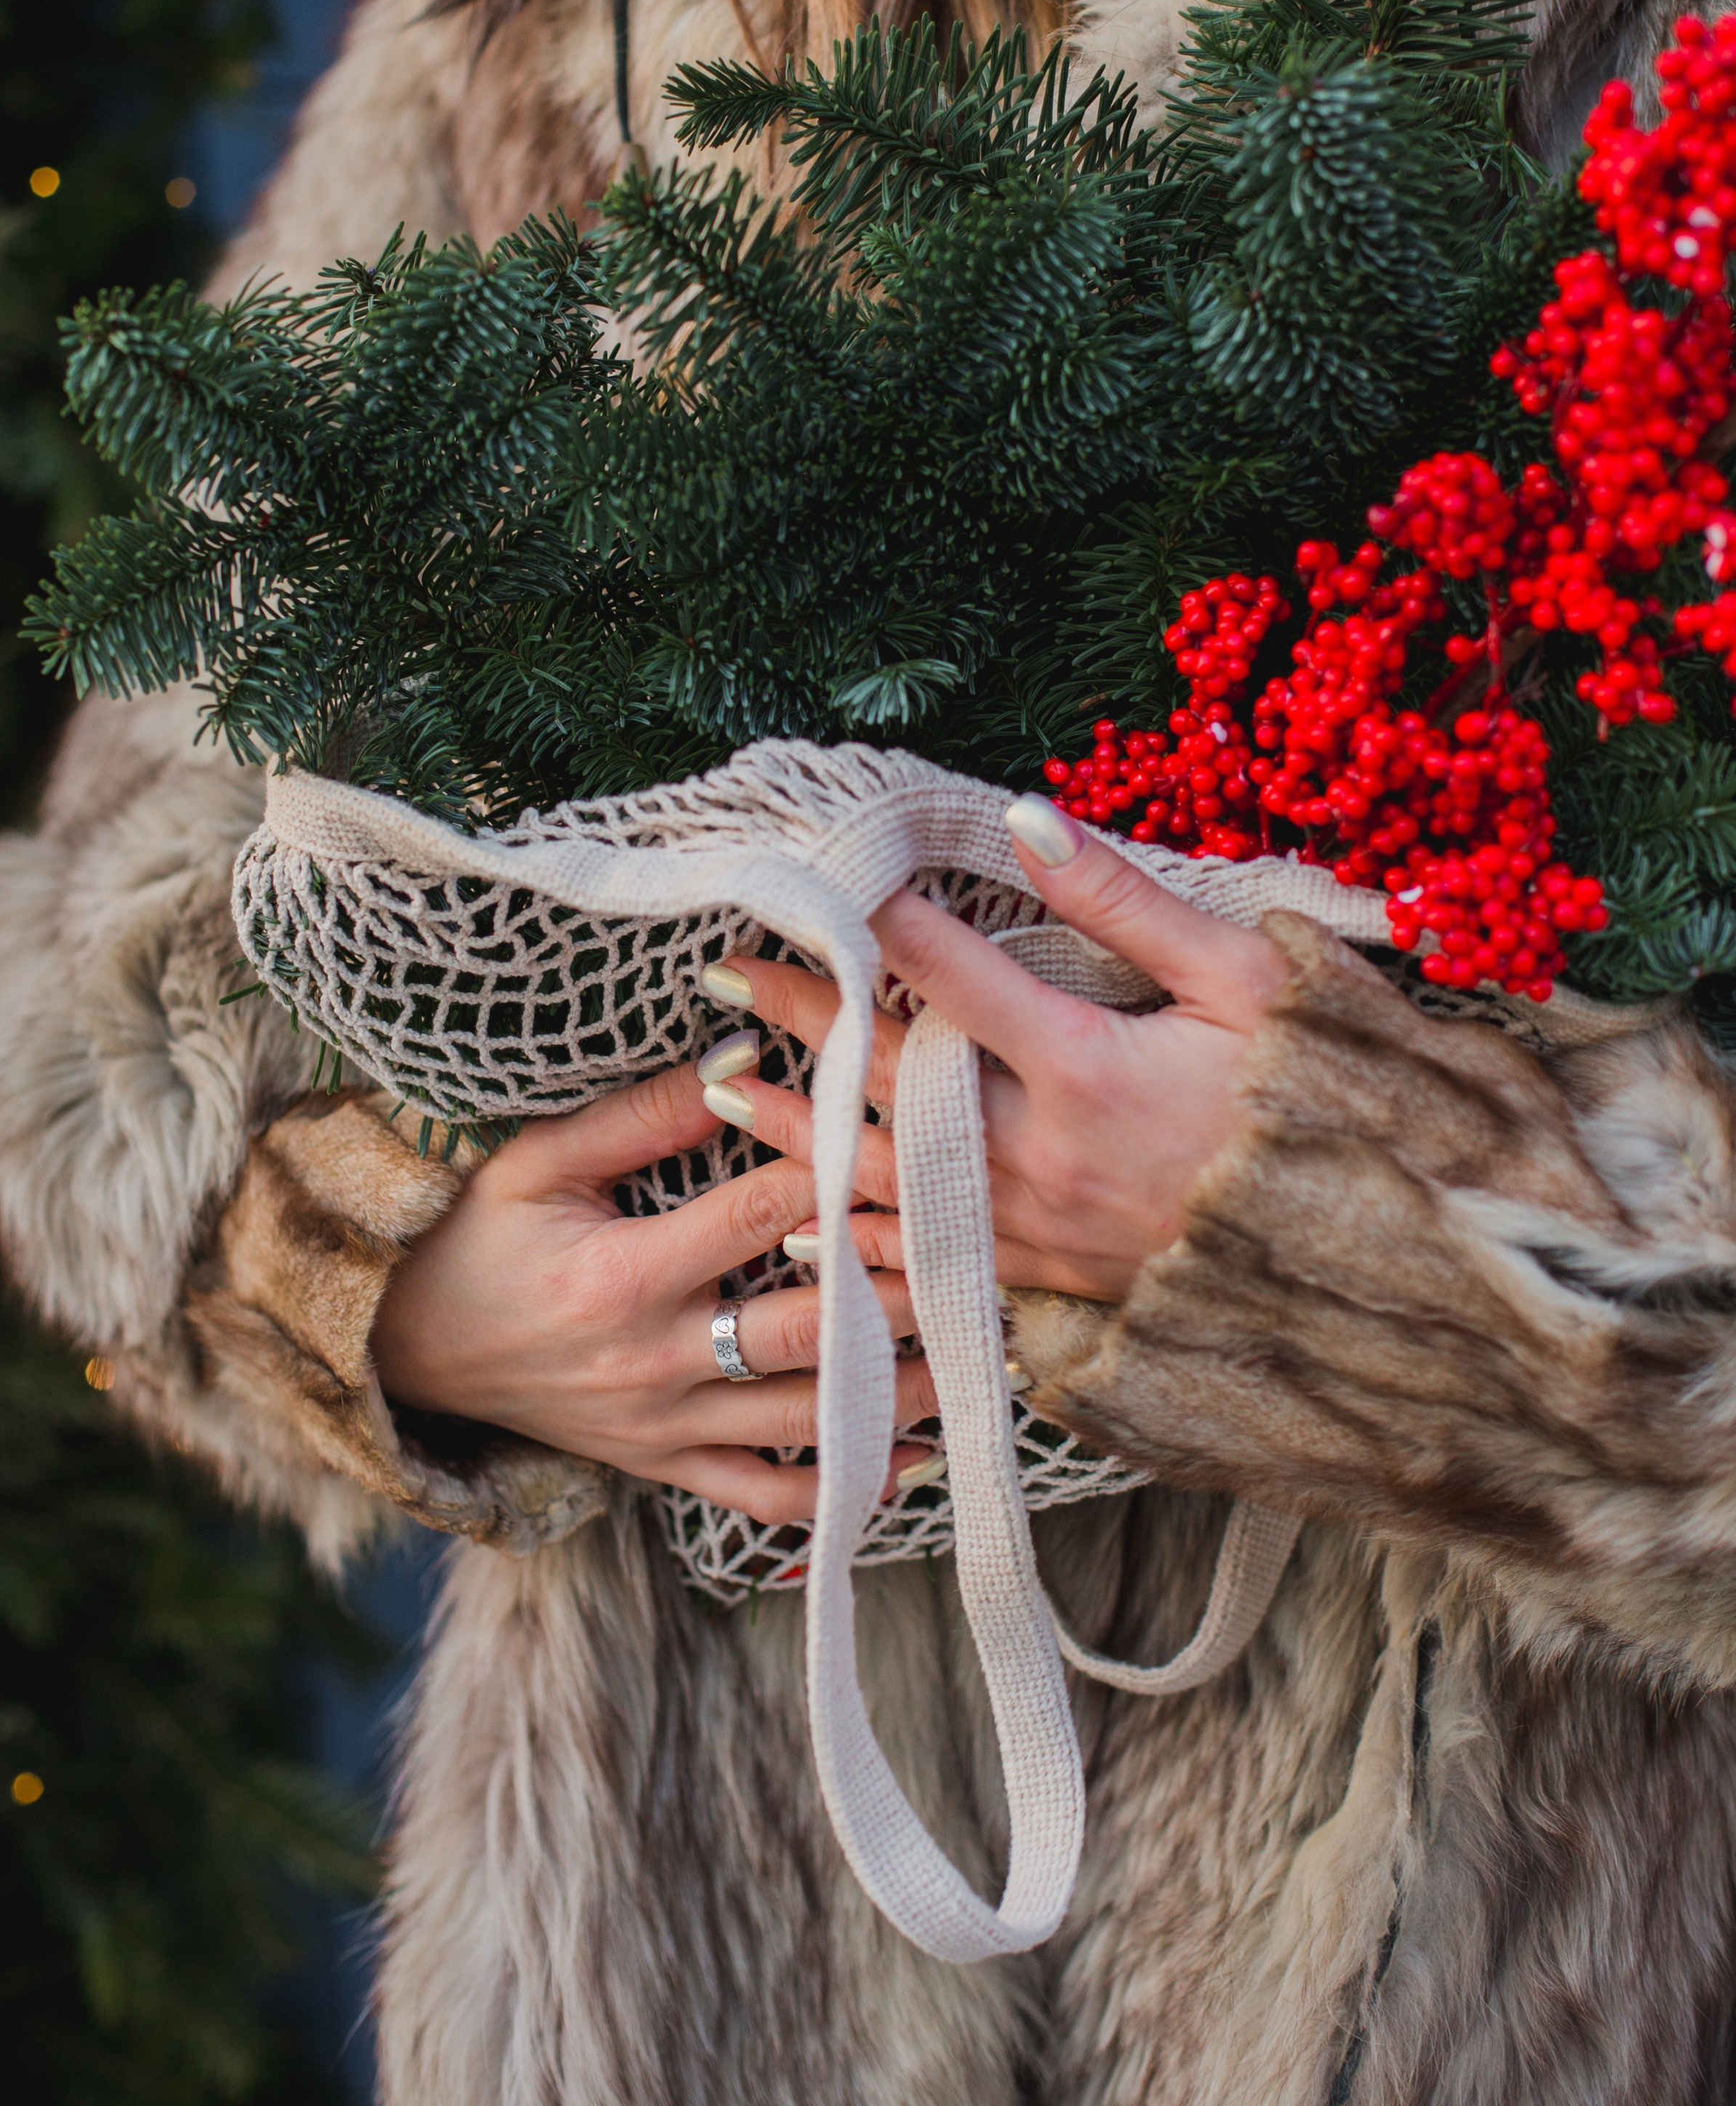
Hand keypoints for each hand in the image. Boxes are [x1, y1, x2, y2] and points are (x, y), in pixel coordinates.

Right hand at [370, 1065, 936, 1521]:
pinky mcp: (661, 1467)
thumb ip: (645, 1116)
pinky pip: (763, 1496)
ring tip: (977, 1351)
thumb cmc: (470, 1239)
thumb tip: (744, 1052)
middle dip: (899, 1292)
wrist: (401, 1349)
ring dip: (899, 1390)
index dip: (840, 1179)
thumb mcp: (536, 1161)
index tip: (910, 1149)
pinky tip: (909, 1461)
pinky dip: (841, 1490)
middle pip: (808, 1329)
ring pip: (806, 1420)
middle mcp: (651, 1362)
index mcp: (621, 1276)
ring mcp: (660, 1426)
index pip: (760, 1219)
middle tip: (983, 1259)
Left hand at [692, 797, 1287, 1303]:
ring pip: (887, 1180)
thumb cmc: (1327, 1102)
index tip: (817, 878)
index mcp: (1084, 1068)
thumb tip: (1025, 822)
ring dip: (800, 1135)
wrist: (1385, 1260)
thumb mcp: (1245, 979)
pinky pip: (930, 1266)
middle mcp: (1040, 1157)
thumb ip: (1124, 903)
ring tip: (720, 1095)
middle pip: (888, 1079)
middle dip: (805, 1021)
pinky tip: (800, 1235)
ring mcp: (1039, 1232)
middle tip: (724, 976)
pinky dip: (858, 1246)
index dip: (878, 919)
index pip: (948, 975)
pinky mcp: (1052, 1284)